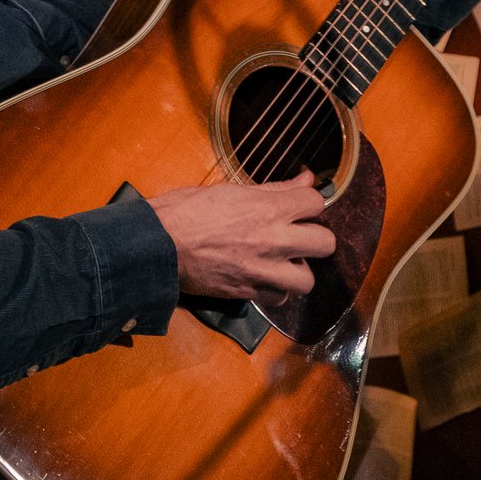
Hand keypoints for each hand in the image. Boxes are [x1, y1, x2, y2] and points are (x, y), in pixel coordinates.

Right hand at [152, 171, 336, 304]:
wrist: (155, 245)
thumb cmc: (184, 211)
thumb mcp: (230, 189)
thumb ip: (273, 189)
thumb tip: (306, 179)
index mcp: (269, 208)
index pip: (317, 202)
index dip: (308, 203)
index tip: (299, 206)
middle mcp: (273, 240)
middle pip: (326, 243)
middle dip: (314, 238)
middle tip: (297, 236)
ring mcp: (262, 270)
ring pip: (307, 280)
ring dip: (298, 271)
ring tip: (284, 262)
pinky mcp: (246, 293)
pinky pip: (279, 299)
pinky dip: (275, 291)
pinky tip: (264, 278)